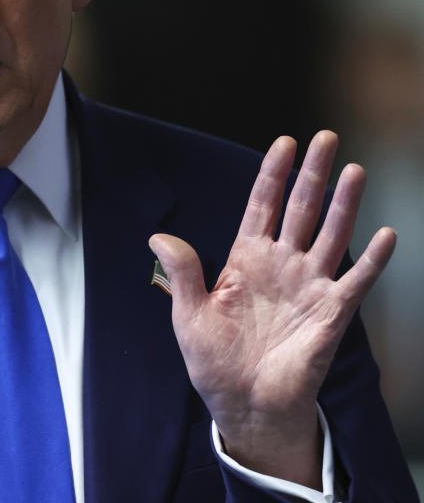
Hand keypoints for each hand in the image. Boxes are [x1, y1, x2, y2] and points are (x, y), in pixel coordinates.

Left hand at [149, 131, 395, 486]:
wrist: (243, 404)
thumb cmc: (215, 360)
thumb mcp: (189, 314)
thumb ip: (182, 273)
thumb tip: (157, 237)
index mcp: (245, 260)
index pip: (262, 205)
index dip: (272, 174)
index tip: (285, 142)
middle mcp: (281, 265)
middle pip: (301, 209)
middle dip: (313, 174)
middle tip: (327, 137)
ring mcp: (309, 286)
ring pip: (331, 235)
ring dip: (344, 204)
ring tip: (355, 170)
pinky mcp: (331, 313)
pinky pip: (356, 281)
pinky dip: (371, 259)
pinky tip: (385, 233)